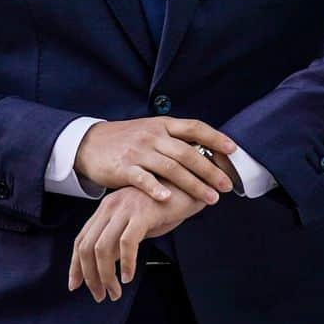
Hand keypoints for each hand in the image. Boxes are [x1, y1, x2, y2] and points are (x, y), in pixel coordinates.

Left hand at [68, 184, 203, 302]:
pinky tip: (129, 277)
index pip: (81, 239)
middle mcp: (110, 207)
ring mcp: (125, 208)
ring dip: (106, 275)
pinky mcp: (142, 212)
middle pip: (87, 246)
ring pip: (102, 247)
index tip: (75, 286)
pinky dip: (126, 263)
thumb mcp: (135, 225)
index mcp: (105, 209)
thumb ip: (117, 240)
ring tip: (115, 292)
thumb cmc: (163, 208)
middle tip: (100, 296)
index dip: (75, 265)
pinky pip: (127, 242)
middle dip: (89, 275)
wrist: (187, 187)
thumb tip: (104, 266)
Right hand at [74, 116, 236, 204]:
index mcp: (162, 125)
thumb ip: (174, 139)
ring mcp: (138, 151)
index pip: (193, 127)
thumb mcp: (150, 131)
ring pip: (170, 167)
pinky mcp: (123, 167)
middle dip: (210, 170)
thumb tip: (207, 150)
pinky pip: (142, 178)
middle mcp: (152, 135)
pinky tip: (168, 199)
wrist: (90, 143)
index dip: (214, 137)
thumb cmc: (126, 140)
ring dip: (193, 184)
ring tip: (211, 198)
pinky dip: (156, 188)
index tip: (233, 150)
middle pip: (186, 152)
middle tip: (227, 185)